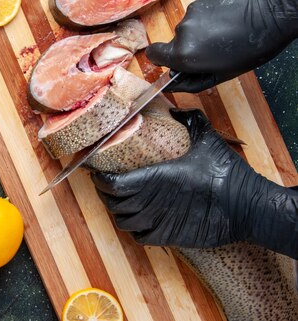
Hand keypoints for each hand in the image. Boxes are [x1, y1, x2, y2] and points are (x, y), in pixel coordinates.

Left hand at [92, 109, 297, 257]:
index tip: (96, 170)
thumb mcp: (207, 138)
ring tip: (120, 200)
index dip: (100, 178)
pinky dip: (133, 229)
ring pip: (121, 221)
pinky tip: (137, 218)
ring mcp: (158, 221)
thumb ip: (189, 119)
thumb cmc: (226, 173)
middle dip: (104, 192)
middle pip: (111, 202)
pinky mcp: (168, 237)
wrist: (248, 207)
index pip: (112, 182)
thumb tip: (175, 108)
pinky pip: (138, 237)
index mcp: (155, 176)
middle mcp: (151, 201)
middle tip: (105, 182)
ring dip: (117, 211)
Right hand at [146, 0, 297, 92]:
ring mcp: (193, 9)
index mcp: (184, 52)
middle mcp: (183, 30)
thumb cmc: (254, 47)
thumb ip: (193, 81)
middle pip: (177, 40)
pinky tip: (232, 16)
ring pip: (192, 25)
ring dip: (205, 30)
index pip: (153, 54)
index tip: (176, 60)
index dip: (162, 58)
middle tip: (217, 48)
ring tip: (229, 31)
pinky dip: (213, 15)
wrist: (275, 7)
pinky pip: (203, 10)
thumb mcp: (223, 74)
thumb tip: (173, 84)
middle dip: (192, 45)